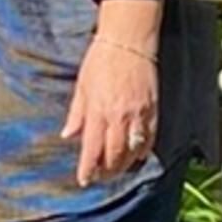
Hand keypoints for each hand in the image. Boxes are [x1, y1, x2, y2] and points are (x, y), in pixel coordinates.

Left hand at [63, 3, 160, 187]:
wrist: (128, 41)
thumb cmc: (101, 60)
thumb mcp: (81, 86)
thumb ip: (76, 114)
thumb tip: (68, 135)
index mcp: (98, 111)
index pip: (92, 149)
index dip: (88, 168)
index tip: (84, 180)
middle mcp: (119, 116)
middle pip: (114, 155)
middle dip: (106, 171)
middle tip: (100, 177)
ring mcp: (138, 114)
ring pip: (133, 151)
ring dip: (124, 165)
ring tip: (117, 170)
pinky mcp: (153, 109)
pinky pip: (150, 139)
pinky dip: (143, 151)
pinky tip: (136, 156)